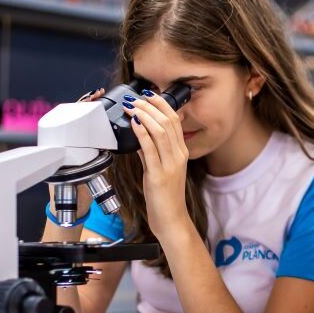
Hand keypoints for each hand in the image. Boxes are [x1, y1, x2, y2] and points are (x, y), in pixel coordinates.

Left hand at [121, 90, 190, 236]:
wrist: (171, 218)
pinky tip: (133, 123)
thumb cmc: (165, 195)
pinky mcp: (158, 174)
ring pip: (160, 131)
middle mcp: (178, 155)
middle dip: (150, 105)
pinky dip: (141, 133)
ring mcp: (170, 164)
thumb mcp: (160, 168)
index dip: (162, 104)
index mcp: (181, 152)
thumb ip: (151, 151)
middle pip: (168, 121)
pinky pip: (150, 148)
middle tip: (135, 98)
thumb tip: (140, 133)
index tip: (148, 95)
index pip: (174, 120)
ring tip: (131, 106)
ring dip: (144, 115)